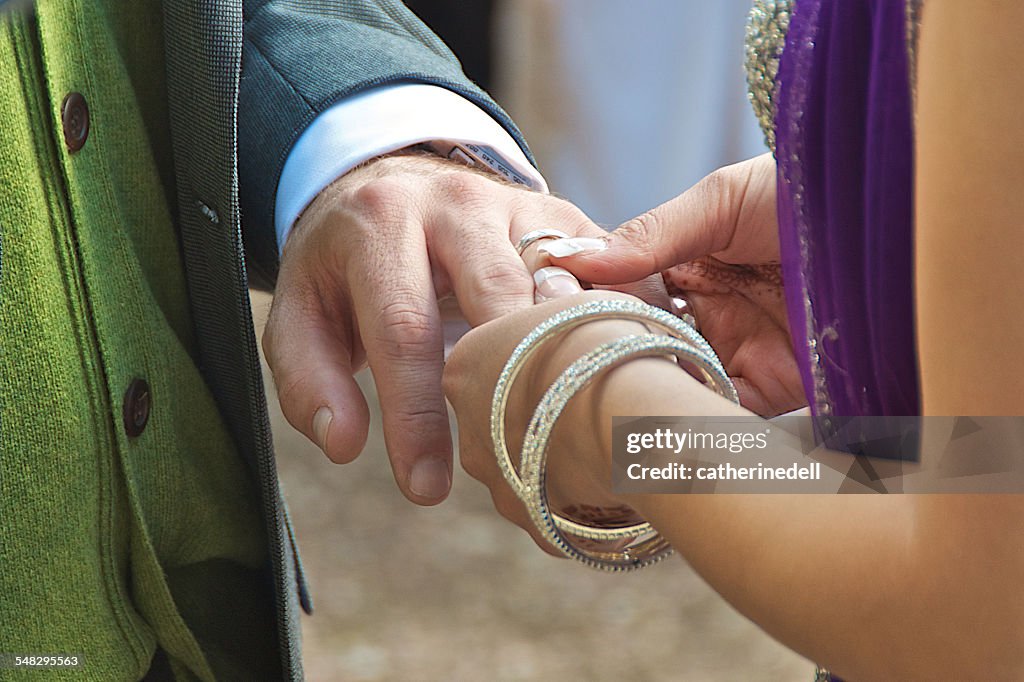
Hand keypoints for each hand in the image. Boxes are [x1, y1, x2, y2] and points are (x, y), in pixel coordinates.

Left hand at [261, 152, 664, 504]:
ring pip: (564, 286)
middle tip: (516, 463)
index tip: (424, 489)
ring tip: (586, 430)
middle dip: (511, 384)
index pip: (404, 330)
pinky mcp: (567, 218)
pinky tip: (633, 378)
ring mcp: (522, 206)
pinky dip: (624, 324)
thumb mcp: (303, 313)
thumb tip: (347, 444)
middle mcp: (458, 204)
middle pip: (499, 300)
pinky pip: (608, 274)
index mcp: (382, 226)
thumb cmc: (346, 267)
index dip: (417, 415)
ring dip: (579, 354)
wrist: (394, 178)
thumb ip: (308, 379)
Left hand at [443, 290, 647, 552]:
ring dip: (565, 452)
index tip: (573, 349)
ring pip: (532, 464)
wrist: (633, 424)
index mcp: (465, 365)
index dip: (538, 351)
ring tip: (618, 436)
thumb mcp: (575, 302)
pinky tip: (624, 472)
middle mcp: (469, 429)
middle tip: (596, 393)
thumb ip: (552, 300)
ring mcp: (500, 482)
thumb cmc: (606, 347)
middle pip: (506, 415)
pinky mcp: (536, 524)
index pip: (492, 356)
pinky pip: (561, 505)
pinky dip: (587, 492)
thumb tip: (552, 285)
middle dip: (545, 408)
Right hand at [543, 154, 805, 415]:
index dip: (583, 302)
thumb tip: (569, 256)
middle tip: (563, 362)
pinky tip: (654, 412)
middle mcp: (704, 315)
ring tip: (598, 392)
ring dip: (639, 388)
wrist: (899, 224)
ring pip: (668, 383)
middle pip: (636, 342)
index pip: (618, 291)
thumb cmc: (815, 191)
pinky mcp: (770, 393)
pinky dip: (686, 418)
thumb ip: (649, 235)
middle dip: (603, 353)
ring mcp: (734, 355)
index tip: (546, 312)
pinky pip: (716, 414)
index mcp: (687, 265)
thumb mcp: (723, 201)